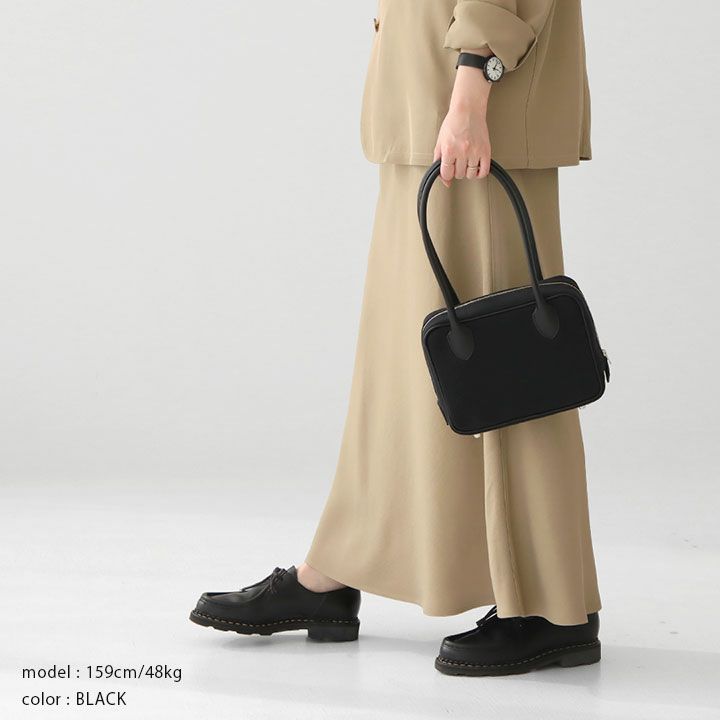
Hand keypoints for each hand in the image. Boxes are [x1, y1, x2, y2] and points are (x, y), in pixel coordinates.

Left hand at [434, 62, 492, 187]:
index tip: (449, 168)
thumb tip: (446, 182)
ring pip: (471, 175)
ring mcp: (475, 152)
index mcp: (449, 149)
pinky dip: (480, 173)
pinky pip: (484, 171)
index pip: (447, 174)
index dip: (447, 173)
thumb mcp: (440, 142)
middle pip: (459, 175)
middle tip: (458, 160)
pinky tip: (476, 166)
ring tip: (467, 161)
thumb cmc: (453, 124)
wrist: (468, 110)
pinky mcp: (486, 151)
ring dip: (468, 171)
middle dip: (457, 170)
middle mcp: (462, 151)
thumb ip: (438, 162)